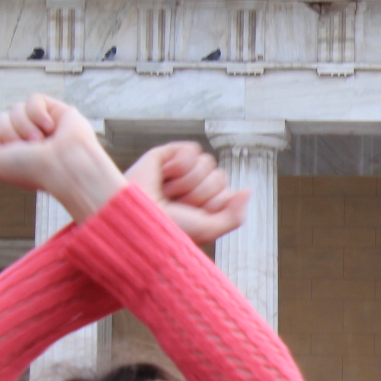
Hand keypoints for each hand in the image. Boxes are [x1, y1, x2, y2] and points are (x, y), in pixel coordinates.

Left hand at [0, 94, 123, 221]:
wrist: (66, 167)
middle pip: (1, 119)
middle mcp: (27, 138)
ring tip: (42, 141)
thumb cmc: (33, 171)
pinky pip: (34, 99)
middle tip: (30, 148)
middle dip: (11, 133)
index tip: (13, 156)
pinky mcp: (57, 111)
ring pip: (16, 108)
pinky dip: (38, 113)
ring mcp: (42, 125)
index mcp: (15, 152)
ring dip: (25, 126)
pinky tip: (50, 127)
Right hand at [123, 142, 248, 247]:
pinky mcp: (167, 154)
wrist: (133, 215)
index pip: (228, 194)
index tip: (190, 216)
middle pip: (219, 178)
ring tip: (167, 192)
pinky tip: (164, 176)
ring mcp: (181, 171)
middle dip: (199, 194)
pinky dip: (179, 166)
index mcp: (205, 205)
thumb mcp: (207, 230)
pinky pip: (192, 150)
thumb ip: (234, 216)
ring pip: (208, 163)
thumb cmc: (166, 227)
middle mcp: (194, 187)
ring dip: (188, 183)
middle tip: (175, 204)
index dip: (212, 205)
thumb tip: (247, 190)